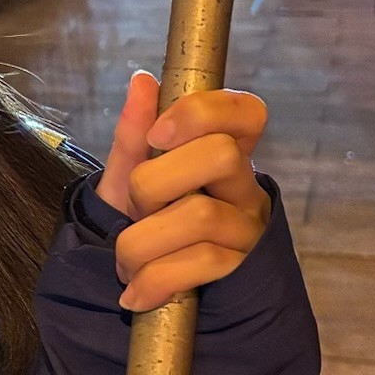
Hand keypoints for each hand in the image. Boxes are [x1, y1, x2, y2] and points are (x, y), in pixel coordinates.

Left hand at [97, 70, 271, 311]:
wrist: (137, 286)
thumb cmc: (142, 223)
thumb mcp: (128, 177)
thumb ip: (134, 134)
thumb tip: (143, 81)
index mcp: (222, 152)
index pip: (247, 112)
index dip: (202, 113)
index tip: (158, 136)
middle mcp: (244, 187)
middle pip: (220, 155)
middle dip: (155, 183)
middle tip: (136, 209)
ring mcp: (249, 230)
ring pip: (201, 215)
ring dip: (142, 242)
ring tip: (126, 261)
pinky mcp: (242, 271)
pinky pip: (200, 263)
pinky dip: (154, 279)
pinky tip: (137, 293)